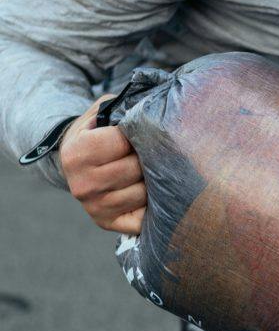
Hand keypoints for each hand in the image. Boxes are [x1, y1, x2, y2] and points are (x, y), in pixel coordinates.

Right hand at [58, 96, 145, 233]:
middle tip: (150, 150)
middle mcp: (83, 184)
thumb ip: (121, 107)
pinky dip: (151, 204)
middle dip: (148, 157)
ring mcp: (94, 207)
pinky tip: (149, 192)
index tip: (141, 131)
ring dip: (152, 179)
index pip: (125, 141)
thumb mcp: (98, 114)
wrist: (72, 164)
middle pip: (135, 168)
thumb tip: (153, 108)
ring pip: (143, 192)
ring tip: (147, 169)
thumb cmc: (93, 134)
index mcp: (78, 154)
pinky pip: (144, 217)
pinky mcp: (106, 223)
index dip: (139, 134)